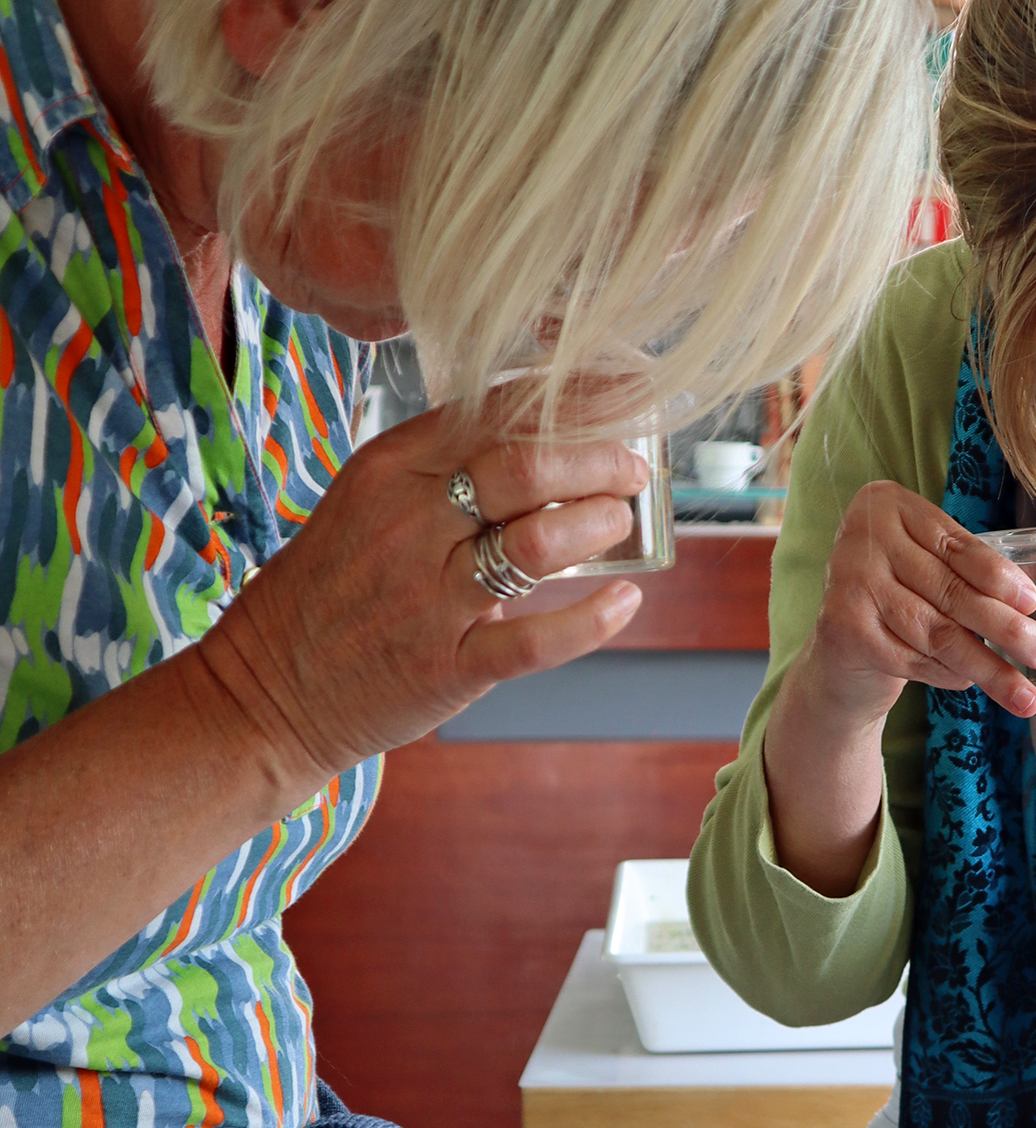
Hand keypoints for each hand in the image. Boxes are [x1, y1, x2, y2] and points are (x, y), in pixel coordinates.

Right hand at [197, 388, 649, 797]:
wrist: (267, 688)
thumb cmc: (332, 592)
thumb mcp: (369, 506)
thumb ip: (444, 474)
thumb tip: (541, 445)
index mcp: (389, 472)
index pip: (492, 411)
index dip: (568, 399)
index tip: (618, 394)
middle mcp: (409, 526)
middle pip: (525, 466)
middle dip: (597, 459)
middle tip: (631, 468)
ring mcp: (429, 599)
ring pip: (537, 543)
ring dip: (596, 523)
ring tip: (620, 519)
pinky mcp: (449, 666)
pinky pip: (537, 640)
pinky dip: (593, 621)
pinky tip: (626, 601)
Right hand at [796, 481, 1035, 728]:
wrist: (840, 653)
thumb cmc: (906, 598)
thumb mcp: (941, 567)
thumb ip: (998, 561)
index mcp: (890, 504)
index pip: (957, 544)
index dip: (999, 576)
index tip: (1034, 604)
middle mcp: (862, 534)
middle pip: (950, 590)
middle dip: (1004, 629)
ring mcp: (847, 581)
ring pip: (936, 631)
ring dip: (986, 667)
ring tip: (1025, 695)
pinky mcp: (842, 628)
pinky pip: (913, 659)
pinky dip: (947, 676)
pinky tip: (968, 684)